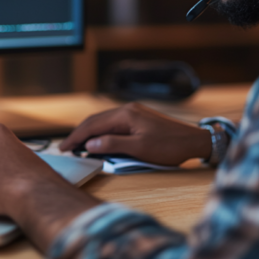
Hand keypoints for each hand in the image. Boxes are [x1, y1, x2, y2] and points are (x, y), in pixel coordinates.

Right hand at [59, 102, 211, 165]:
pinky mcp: (138, 118)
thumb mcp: (139, 149)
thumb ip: (113, 145)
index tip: (64, 148)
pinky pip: (113, 123)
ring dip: (90, 133)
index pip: (93, 125)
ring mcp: (133, 113)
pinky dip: (102, 132)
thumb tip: (90, 143)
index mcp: (126, 114)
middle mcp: (127, 109)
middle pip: (96, 120)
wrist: (194, 141)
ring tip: (78, 145)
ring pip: (104, 121)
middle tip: (67, 148)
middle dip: (79, 134)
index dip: (76, 137)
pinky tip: (98, 140)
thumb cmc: (170, 146)